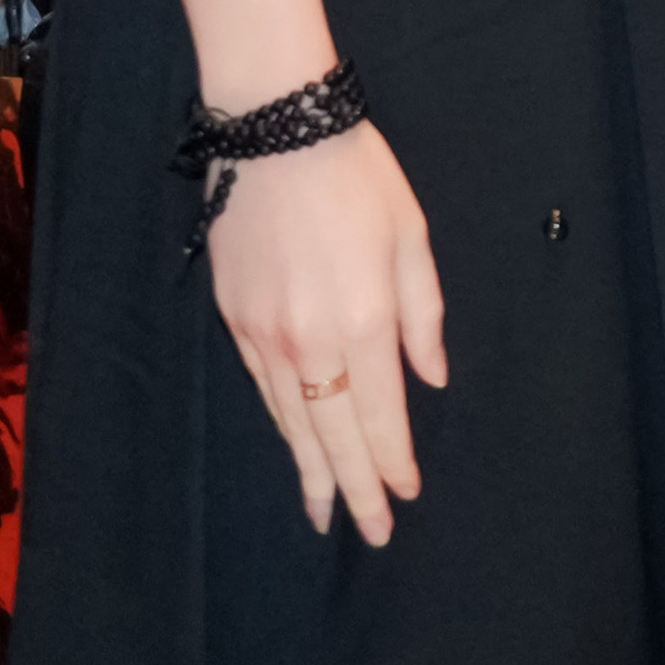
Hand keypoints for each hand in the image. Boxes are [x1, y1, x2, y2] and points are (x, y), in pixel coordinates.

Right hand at [205, 125, 446, 540]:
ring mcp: (264, 333)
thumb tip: (430, 380)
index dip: (392, 461)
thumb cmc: (357, 178)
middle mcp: (309, 340)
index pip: (381, 414)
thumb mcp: (412, 239)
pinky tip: (294, 444)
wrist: (274, 131)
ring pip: (291, 420)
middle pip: (332, 434)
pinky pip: (263, 389)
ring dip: (311, 469)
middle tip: (369, 533)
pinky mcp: (233, 318)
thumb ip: (423, 315)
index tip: (404, 498)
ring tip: (324, 510)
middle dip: (353, 488)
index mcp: (363, 320)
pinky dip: (282, 424)